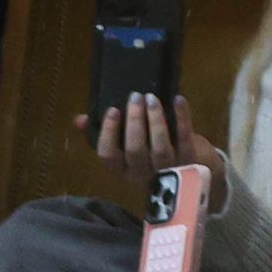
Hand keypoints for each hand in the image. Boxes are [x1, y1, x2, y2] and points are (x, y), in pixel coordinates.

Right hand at [81, 92, 224, 209]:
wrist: (192, 172)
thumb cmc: (151, 155)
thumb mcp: (126, 148)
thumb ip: (103, 135)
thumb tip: (79, 120)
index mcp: (122, 171)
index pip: (109, 156)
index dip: (109, 133)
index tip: (113, 110)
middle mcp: (143, 174)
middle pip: (135, 150)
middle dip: (134, 121)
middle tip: (136, 97)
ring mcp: (168, 169)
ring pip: (159, 146)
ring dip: (155, 119)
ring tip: (152, 98)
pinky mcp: (190, 160)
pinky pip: (184, 137)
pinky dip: (182, 117)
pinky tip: (178, 100)